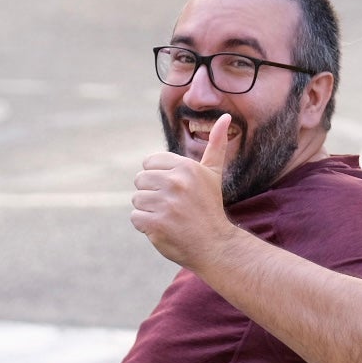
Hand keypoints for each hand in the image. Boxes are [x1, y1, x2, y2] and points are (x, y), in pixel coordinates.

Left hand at [131, 114, 236, 264]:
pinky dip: (146, 226)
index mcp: (186, 167)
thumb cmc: (210, 208)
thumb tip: (226, 117)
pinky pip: (135, 218)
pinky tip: (164, 228)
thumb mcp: (213, 174)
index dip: (158, 178)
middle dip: (152, 194)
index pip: (149, 163)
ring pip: (136, 199)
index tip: (175, 190)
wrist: (215, 245)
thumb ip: (216, 145)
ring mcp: (165, 203)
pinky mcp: (156, 223)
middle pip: (140, 180)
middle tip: (172, 206)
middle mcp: (176, 182)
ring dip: (148, 210)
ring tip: (169, 217)